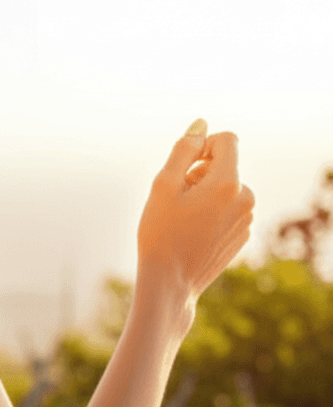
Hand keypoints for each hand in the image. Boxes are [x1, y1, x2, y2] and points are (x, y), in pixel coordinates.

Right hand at [137, 123, 254, 301]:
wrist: (170, 281)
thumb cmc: (161, 232)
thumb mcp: (164, 184)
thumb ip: (183, 149)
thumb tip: (200, 125)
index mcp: (229, 183)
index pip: (227, 140)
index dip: (202, 145)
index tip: (183, 166)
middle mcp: (246, 199)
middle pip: (224, 165)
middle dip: (200, 172)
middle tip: (175, 198)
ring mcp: (247, 219)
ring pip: (225, 188)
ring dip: (204, 193)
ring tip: (182, 217)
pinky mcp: (242, 235)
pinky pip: (227, 209)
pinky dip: (210, 211)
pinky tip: (191, 231)